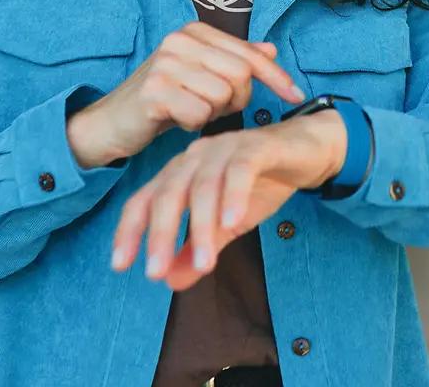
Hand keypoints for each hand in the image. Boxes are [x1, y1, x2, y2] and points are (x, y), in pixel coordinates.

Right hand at [66, 21, 304, 168]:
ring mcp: (165, 64)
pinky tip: (177, 119)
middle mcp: (179, 40)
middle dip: (239, 99)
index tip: (297, 95)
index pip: (249, 53)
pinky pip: (200, 114)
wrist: (112, 122)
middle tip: (216, 108)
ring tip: (192, 109)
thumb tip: (271, 50)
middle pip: (241, 74)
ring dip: (214, 113)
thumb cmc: (164, 99)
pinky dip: (195, 124)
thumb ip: (236, 61)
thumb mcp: (202, 75)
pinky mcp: (154, 92)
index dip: (276, 76)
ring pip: (223, 95)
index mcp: (195, 32)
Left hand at [110, 111, 347, 288]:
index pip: (146, 199)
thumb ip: (199, 248)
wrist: (308, 151)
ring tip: (204, 264)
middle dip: (160, 234)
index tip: (120, 265)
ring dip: (201, 227)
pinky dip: (233, 197)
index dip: (130, 230)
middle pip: (169, 194)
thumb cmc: (262, 183)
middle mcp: (197, 156)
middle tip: (155, 271)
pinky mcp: (256, 147)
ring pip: (203, 186)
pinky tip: (231, 224)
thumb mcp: (227, 225)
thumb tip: (171, 282)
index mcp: (182, 172)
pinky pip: (240, 170)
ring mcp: (225, 147)